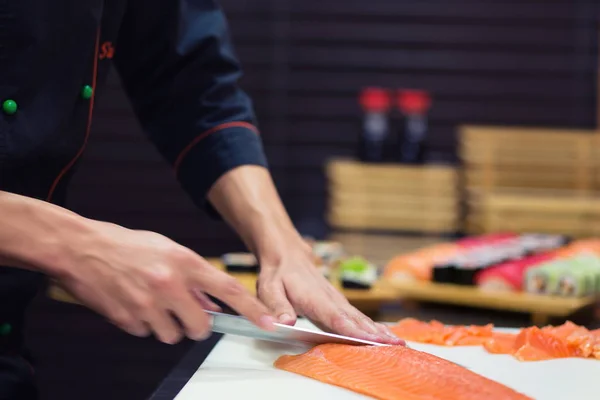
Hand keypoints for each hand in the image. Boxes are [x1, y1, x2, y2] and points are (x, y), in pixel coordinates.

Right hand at [54, 220, 274, 343]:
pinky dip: (143, 325)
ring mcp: (148, 304)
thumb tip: (209, 302)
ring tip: (151, 302)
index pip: (229, 290)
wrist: (82, 248)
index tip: (269, 323)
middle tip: (183, 312)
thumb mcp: (167, 249)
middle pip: (201, 327)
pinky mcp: (128, 319)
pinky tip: (133, 303)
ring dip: (167, 325)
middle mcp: (170, 284)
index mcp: (185, 262)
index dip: (252, 310)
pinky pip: (146, 334)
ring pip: (172, 335)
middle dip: (195, 325)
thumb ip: (192, 276)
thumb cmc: (127, 245)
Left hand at [256, 240, 404, 344]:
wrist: (287, 254)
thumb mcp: (268, 289)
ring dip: (379, 330)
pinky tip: (385, 334)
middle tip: (397, 345)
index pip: (336, 317)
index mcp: (314, 298)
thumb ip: (276, 306)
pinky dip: (373, 325)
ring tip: (398, 343)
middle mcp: (330, 298)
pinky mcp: (339, 302)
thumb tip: (286, 322)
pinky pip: (357, 316)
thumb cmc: (277, 274)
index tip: (372, 340)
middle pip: (355, 318)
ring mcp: (337, 299)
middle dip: (376, 333)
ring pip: (360, 317)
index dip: (353, 330)